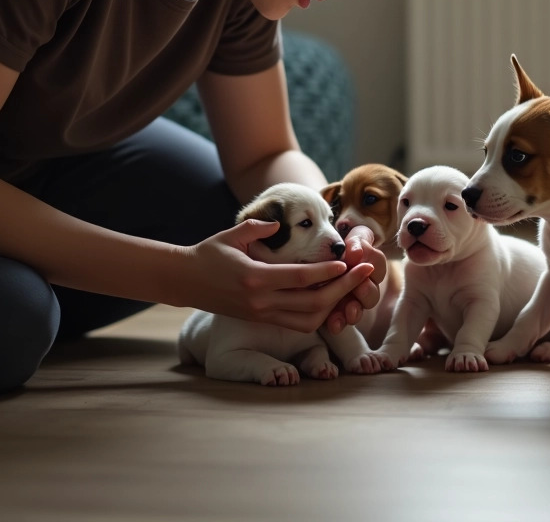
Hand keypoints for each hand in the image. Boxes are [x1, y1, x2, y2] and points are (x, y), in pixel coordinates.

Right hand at [181, 218, 375, 332]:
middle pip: (312, 302)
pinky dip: (318, 314)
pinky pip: (298, 323)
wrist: (185, 282)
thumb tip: (278, 225)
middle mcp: (261, 302)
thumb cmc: (208, 254)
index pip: (300, 278)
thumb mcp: (231, 234)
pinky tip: (331, 298)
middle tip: (364, 273)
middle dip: (343, 289)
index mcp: (255, 279)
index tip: (349, 262)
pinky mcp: (262, 320)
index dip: (328, 271)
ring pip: (309, 319)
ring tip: (352, 286)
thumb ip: (257, 228)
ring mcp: (262, 314)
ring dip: (334, 305)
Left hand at [323, 225, 387, 334]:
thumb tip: (356, 254)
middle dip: (367, 292)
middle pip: (372, 294)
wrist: (322, 256)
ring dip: (355, 312)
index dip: (372, 267)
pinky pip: (341, 321)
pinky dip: (338, 323)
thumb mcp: (349, 240)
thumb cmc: (340, 245)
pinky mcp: (337, 311)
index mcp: (371, 265)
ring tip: (350, 312)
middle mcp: (365, 286)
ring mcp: (352, 301)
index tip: (363, 266)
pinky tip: (334, 325)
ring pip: (358, 310)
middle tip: (359, 289)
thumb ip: (354, 244)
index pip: (378, 265)